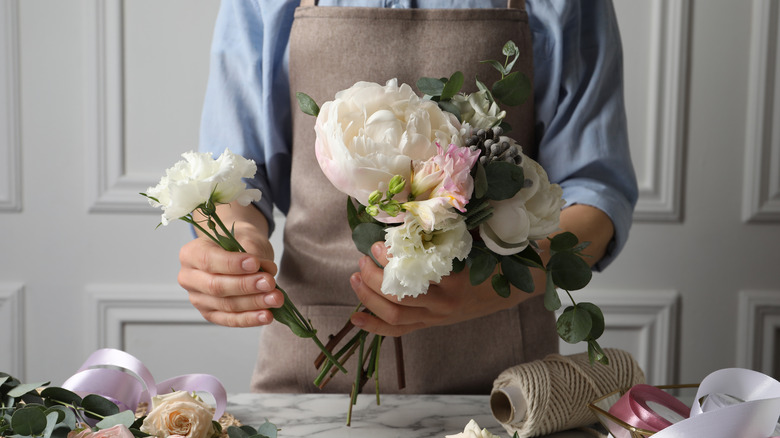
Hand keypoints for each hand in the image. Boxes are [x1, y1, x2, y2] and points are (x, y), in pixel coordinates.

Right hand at [178, 225, 282, 326]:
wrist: (239, 254)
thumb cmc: (239, 243)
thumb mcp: (246, 238)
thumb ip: (253, 253)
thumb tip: (267, 272)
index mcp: (191, 253)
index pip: (208, 260)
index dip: (232, 264)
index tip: (255, 263)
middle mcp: (189, 278)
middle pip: (216, 286)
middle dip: (246, 286)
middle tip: (269, 282)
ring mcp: (198, 299)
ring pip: (226, 305)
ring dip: (254, 303)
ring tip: (276, 298)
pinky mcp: (211, 314)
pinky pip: (231, 320)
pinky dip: (251, 319)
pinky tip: (267, 315)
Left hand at [348, 242, 544, 336]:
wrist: (518, 285)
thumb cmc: (494, 255)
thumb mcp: (474, 237)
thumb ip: (446, 228)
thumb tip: (413, 209)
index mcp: (454, 282)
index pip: (411, 276)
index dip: (388, 262)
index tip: (377, 244)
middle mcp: (444, 305)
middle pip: (396, 298)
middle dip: (372, 279)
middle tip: (363, 257)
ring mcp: (437, 317)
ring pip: (394, 316)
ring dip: (369, 298)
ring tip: (355, 277)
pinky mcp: (432, 323)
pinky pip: (401, 331)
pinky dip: (376, 326)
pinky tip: (356, 318)